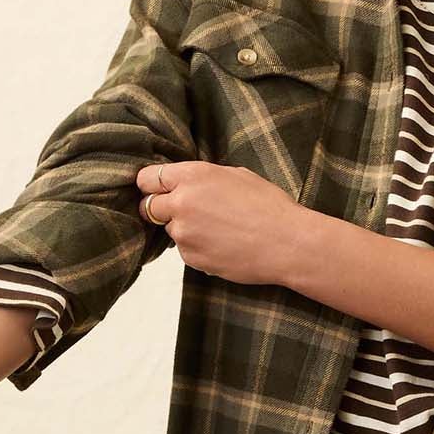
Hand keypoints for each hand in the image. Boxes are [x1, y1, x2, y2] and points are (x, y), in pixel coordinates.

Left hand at [133, 159, 311, 286]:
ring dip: (185, 229)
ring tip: (218, 229)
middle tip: (185, 211)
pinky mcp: (192, 258)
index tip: (156, 189)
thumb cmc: (269, 206)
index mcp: (191, 176)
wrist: (287, 243)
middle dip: (161, 209)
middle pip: (149, 207)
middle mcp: (181, 203)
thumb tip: (187, 182)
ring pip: (171, 230)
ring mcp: (184, 234)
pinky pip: (186, 251)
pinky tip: (223, 244)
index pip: (147, 178)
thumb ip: (203, 178)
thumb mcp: (236, 175)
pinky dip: (198, 248)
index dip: (151, 185)